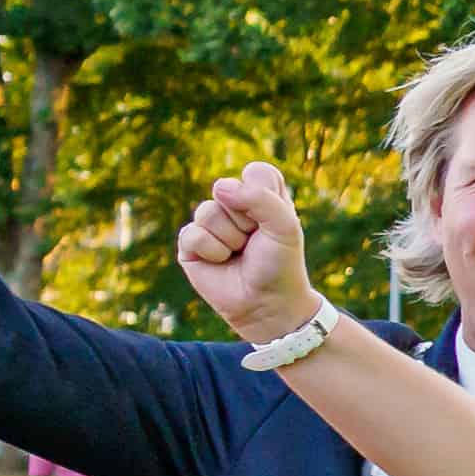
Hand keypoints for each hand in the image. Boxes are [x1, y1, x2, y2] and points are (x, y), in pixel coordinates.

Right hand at [170, 162, 321, 346]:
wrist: (268, 304)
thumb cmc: (280, 264)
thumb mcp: (284, 227)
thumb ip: (260, 198)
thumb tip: (220, 187)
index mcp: (261, 195)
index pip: (257, 171)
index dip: (265, 196)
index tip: (275, 221)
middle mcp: (233, 205)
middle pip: (227, 188)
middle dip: (247, 220)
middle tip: (256, 242)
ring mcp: (210, 223)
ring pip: (207, 211)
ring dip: (230, 238)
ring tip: (239, 253)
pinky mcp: (190, 244)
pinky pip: (193, 233)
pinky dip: (212, 251)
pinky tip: (222, 262)